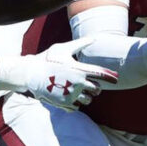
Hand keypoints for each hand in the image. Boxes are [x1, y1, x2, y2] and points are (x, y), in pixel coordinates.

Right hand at [0, 37, 118, 110]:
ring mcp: (71, 94)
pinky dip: (75, 103)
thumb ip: (81, 44)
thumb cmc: (47, 59)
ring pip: (88, 100)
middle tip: (92, 86)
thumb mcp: (64, 48)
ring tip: (79, 92)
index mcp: (80, 69)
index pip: (101, 74)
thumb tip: (94, 38)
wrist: (30, 74)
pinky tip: (69, 97)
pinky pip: (76, 107)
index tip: (116, 79)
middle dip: (96, 88)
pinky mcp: (64, 103)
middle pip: (97, 89)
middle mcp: (78, 83)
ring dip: (87, 97)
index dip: (111, 76)